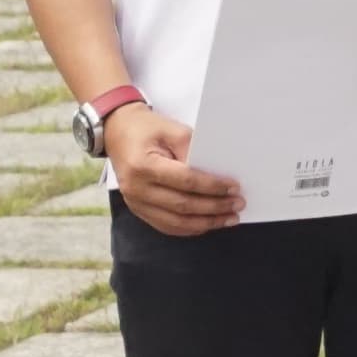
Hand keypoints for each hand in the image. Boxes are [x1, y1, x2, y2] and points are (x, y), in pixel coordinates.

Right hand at [106, 106, 240, 235]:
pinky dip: (189, 228)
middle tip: (238, 204)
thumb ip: (193, 149)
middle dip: (214, 207)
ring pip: (175, 221)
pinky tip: (207, 224)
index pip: (185, 181)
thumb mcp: (172, 129)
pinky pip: (166, 225)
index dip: (212, 186)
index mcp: (144, 166)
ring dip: (205, 222)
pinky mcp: (138, 209)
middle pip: (182, 205)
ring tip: (229, 218)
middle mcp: (136, 188)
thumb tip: (215, 172)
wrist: (117, 132)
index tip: (234, 187)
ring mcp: (135, 202)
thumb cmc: (147, 128)